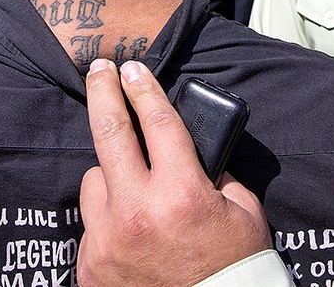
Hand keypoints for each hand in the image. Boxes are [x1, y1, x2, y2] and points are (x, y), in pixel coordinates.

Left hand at [77, 59, 271, 285]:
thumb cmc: (233, 269)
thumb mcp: (242, 212)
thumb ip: (215, 174)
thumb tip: (191, 149)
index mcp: (181, 194)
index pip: (156, 121)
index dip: (143, 87)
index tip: (131, 67)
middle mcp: (138, 212)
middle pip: (109, 133)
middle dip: (102, 92)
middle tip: (99, 71)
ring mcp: (108, 240)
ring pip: (95, 182)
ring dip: (112, 178)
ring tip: (136, 197)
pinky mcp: (91, 266)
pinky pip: (92, 225)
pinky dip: (108, 222)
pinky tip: (131, 236)